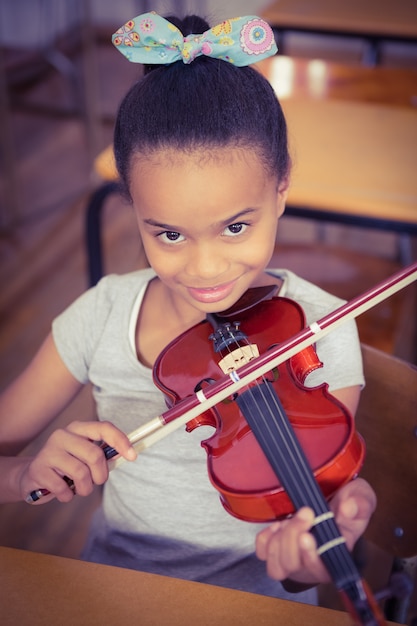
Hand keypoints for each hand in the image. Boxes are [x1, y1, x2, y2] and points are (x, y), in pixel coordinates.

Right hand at [18, 420, 136, 503]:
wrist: (31, 476)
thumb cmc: (66, 466)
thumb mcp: (84, 456)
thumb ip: (103, 453)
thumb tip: (127, 453)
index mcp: (78, 428)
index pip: (104, 428)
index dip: (120, 441)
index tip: (132, 456)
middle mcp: (63, 435)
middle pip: (94, 455)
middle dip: (100, 475)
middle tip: (95, 481)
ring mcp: (49, 451)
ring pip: (81, 473)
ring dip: (85, 489)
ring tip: (78, 488)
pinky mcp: (38, 469)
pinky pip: (64, 488)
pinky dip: (68, 495)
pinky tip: (62, 492)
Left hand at [255, 478, 375, 584]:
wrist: (330, 497)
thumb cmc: (346, 503)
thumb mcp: (361, 498)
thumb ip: (361, 502)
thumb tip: (349, 507)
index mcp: (336, 559)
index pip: (321, 571)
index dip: (310, 556)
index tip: (307, 536)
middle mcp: (311, 565)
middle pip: (292, 565)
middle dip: (294, 537)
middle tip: (305, 513)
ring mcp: (291, 559)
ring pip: (276, 565)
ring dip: (280, 540)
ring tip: (290, 518)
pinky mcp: (276, 549)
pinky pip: (263, 552)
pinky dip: (266, 539)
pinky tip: (278, 524)